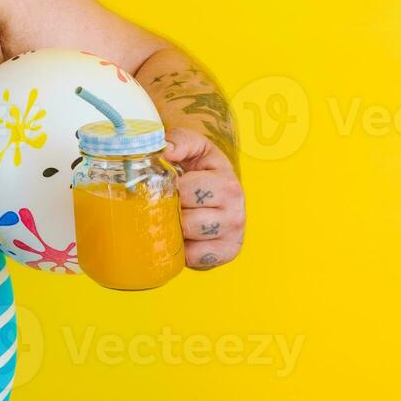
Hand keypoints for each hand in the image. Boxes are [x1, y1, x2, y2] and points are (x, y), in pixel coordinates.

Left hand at [164, 127, 244, 269]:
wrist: (216, 185)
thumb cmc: (200, 166)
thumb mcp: (193, 146)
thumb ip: (178, 140)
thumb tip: (164, 152)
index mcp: (227, 185)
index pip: (185, 193)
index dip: (166, 189)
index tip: (164, 184)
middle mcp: (236, 213)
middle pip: (187, 221)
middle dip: (169, 212)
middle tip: (166, 203)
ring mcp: (233, 237)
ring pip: (189, 242)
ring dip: (175, 232)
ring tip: (174, 217)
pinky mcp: (225, 254)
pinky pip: (194, 260)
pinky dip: (183, 251)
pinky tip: (182, 235)